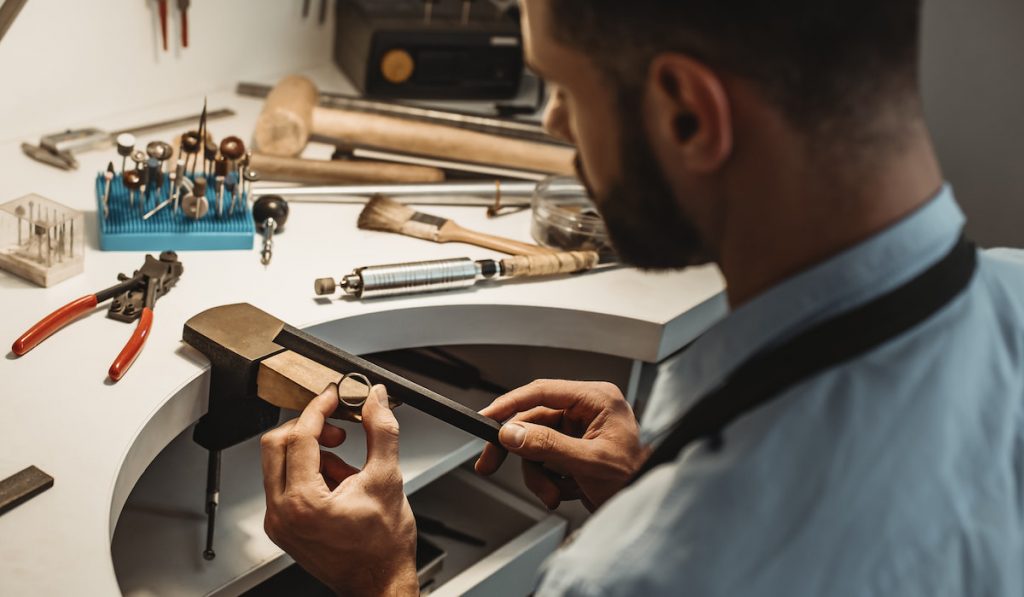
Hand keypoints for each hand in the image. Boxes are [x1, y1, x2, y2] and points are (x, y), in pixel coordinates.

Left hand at [260, 384, 418, 595]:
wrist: (379, 583)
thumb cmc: (383, 546)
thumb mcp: (387, 479)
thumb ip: (381, 431)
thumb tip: (375, 399)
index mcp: (303, 502)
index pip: (300, 436)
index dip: (319, 408)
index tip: (334, 396)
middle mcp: (282, 513)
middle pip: (276, 445)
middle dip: (309, 428)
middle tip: (339, 427)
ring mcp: (279, 522)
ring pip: (280, 464)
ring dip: (312, 452)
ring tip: (347, 466)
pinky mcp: (283, 526)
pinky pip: (286, 484)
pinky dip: (310, 473)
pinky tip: (340, 483)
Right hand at [475, 380, 647, 510]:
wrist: (646, 507)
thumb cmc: (636, 479)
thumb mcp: (588, 462)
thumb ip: (547, 446)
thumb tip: (512, 433)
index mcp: (596, 399)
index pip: (543, 392)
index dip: (509, 404)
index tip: (486, 416)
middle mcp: (587, 410)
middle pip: (533, 421)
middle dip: (521, 453)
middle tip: (490, 464)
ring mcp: (580, 431)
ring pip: (535, 444)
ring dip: (538, 474)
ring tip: (553, 493)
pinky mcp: (574, 450)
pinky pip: (544, 460)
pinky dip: (548, 480)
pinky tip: (565, 491)